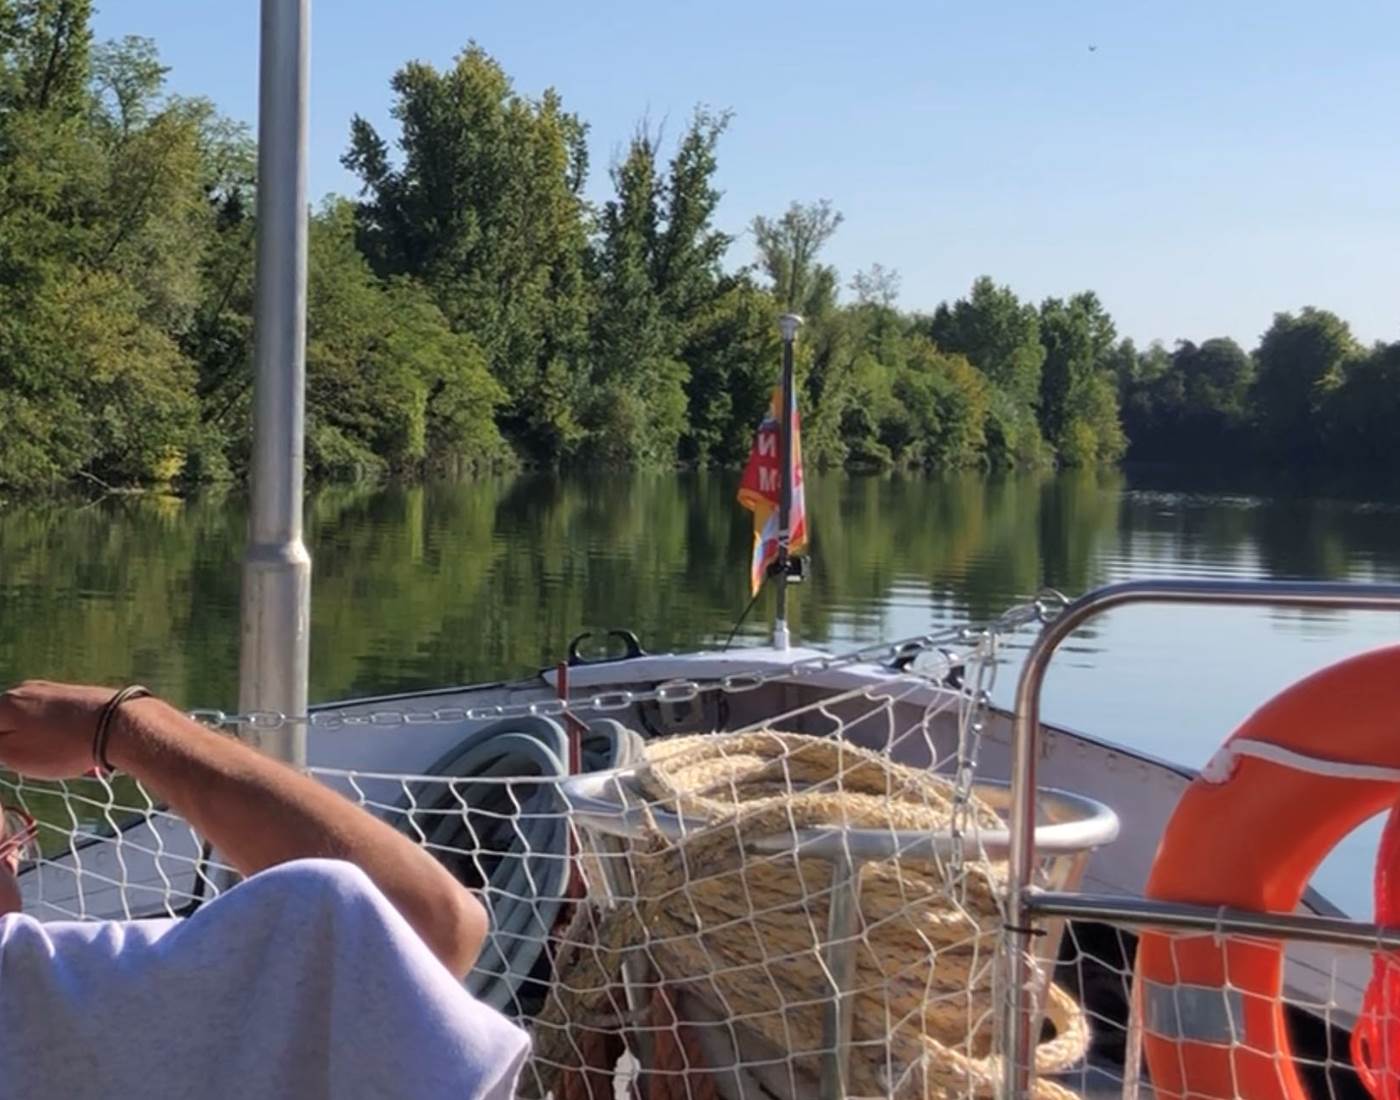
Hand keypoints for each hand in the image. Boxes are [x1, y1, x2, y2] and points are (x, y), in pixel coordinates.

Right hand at [0, 680, 115, 779]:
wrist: (118, 725)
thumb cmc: (64, 745)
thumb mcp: (14, 756)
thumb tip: (0, 738)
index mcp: (3, 703)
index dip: (4, 749)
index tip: (15, 758)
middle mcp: (23, 689)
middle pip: (7, 723)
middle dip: (15, 745)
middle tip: (38, 760)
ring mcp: (51, 688)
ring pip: (31, 721)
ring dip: (38, 741)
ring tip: (57, 756)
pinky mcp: (74, 694)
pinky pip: (54, 717)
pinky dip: (57, 734)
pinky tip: (71, 745)